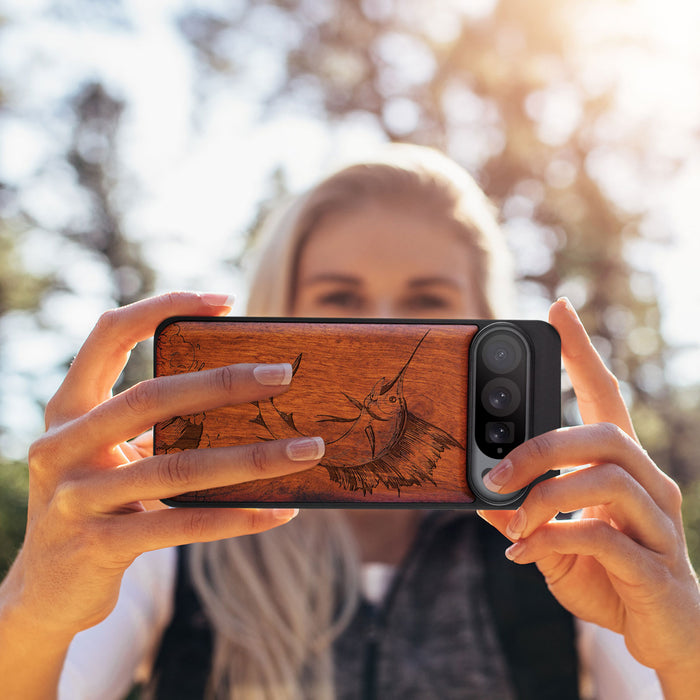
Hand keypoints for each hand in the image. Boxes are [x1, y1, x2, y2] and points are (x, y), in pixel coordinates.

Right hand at [3, 292, 324, 640]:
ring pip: (178, 468)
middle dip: (223, 383)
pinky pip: (182, 525)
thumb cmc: (97, 503)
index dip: (162, 307)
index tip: (225, 301)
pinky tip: (280, 511)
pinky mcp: (98, 546)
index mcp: (68, 409)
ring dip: (252, 458)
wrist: (46, 590)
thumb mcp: (111, 455)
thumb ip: (155, 427)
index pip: (108, 334)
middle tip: (284, 375)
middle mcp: (62, 446)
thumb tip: (247, 399)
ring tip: (307, 450)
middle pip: (151, 398)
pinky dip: (237, 517)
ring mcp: (76, 498)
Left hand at [478, 298, 699, 691]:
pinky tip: (524, 554)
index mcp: (622, 468)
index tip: (558, 309)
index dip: (582, 352)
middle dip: (541, 447)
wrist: (664, 635)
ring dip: (545, 497)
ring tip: (512, 522)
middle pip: (604, 434)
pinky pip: (604, 538)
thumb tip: (480, 497)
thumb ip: (523, 516)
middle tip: (495, 472)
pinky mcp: (657, 567)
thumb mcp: (553, 540)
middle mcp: (650, 484)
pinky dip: (553, 540)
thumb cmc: (609, 576)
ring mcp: (659, 524)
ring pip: (607, 479)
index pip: (605, 395)